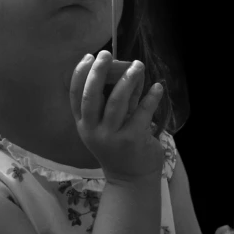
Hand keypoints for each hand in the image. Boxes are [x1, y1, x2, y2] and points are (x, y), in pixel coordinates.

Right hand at [70, 50, 164, 184]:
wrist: (130, 179)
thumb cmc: (119, 146)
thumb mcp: (110, 124)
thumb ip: (115, 100)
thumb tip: (125, 69)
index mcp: (83, 124)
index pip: (75, 96)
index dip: (80, 74)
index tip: (90, 56)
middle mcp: (92, 131)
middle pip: (92, 96)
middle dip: (99, 72)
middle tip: (107, 54)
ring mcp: (111, 137)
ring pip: (117, 102)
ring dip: (128, 80)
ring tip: (138, 65)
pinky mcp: (132, 141)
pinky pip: (142, 113)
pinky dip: (151, 97)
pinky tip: (157, 86)